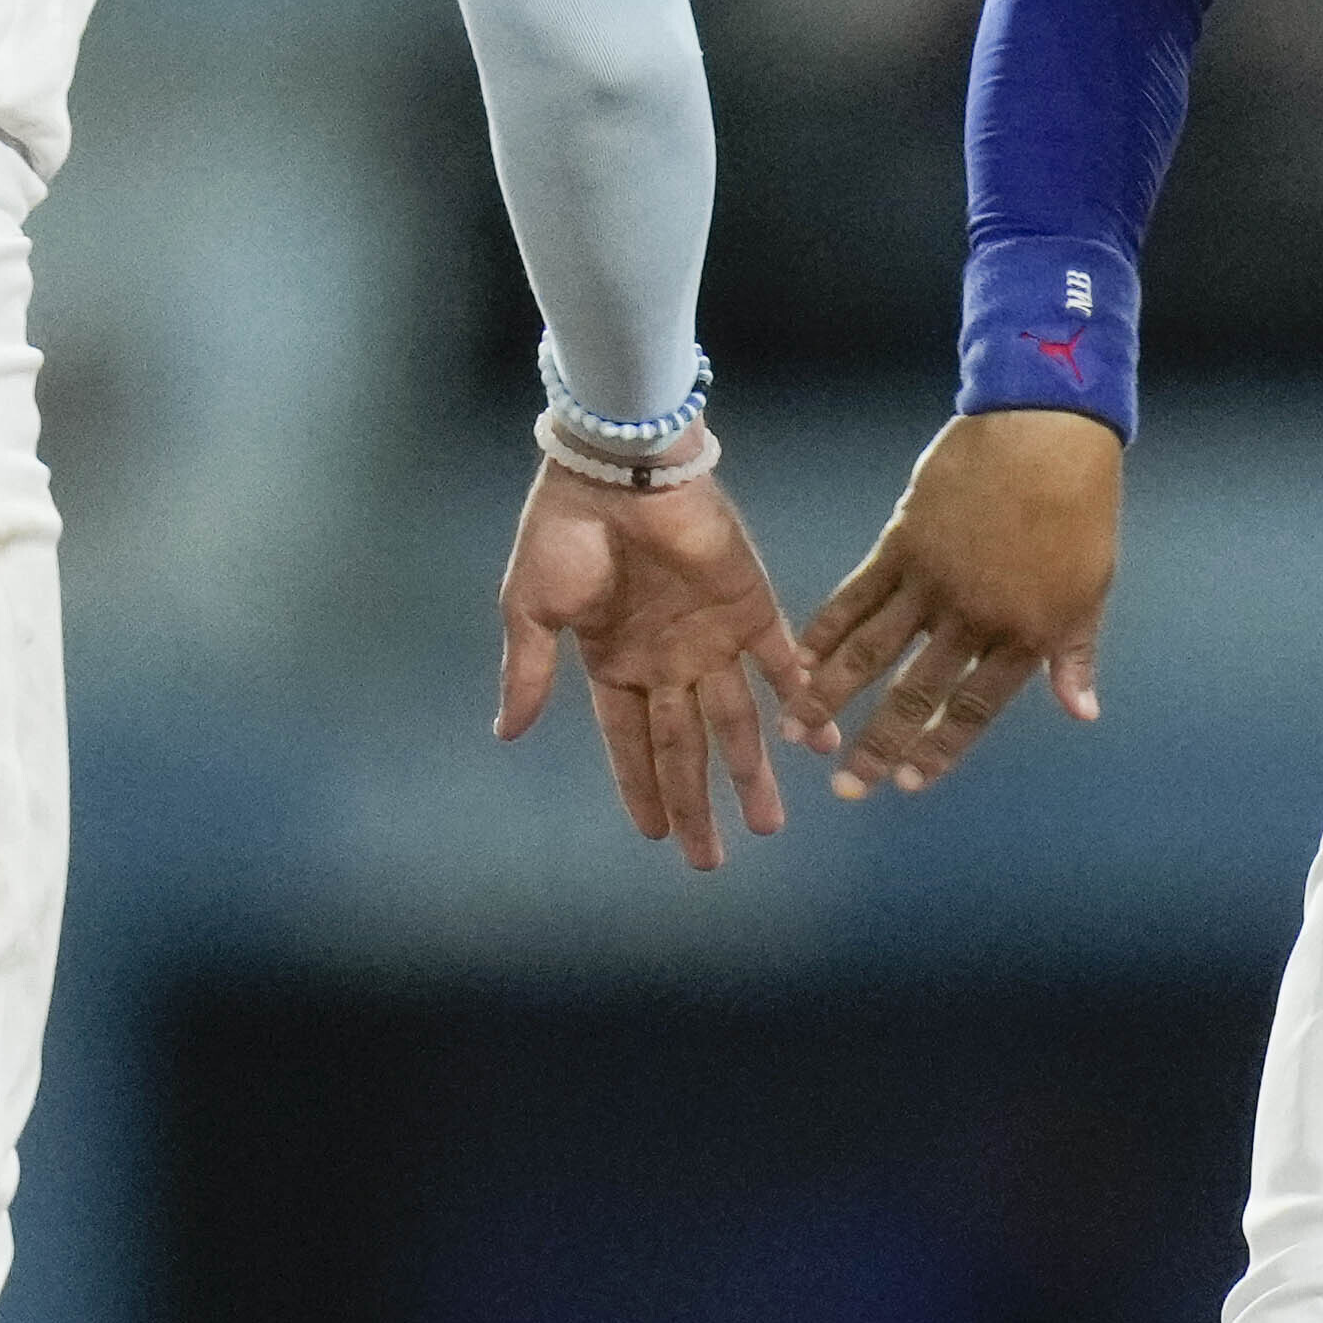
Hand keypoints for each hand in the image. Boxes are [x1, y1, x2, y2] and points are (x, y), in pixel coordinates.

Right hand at [496, 464, 820, 872]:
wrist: (618, 463)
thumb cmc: (565, 530)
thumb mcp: (530, 606)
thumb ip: (527, 672)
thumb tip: (506, 734)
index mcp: (613, 662)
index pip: (630, 743)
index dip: (641, 788)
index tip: (655, 836)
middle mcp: (667, 659)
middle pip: (687, 747)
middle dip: (698, 803)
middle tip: (712, 860)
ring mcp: (712, 636)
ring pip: (738, 720)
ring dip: (753, 770)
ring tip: (768, 824)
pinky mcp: (753, 606)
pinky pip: (781, 663)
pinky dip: (800, 700)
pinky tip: (816, 742)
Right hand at [797, 408, 1123, 799]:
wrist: (1046, 433)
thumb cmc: (1080, 509)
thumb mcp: (1090, 590)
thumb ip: (1074, 655)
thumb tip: (1081, 713)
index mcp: (1022, 636)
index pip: (973, 707)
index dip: (939, 748)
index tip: (909, 784)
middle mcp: (970, 618)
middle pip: (913, 693)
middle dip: (878, 745)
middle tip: (848, 789)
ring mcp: (930, 582)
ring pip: (871, 652)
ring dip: (830, 695)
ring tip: (797, 732)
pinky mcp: (901, 544)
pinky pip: (855, 596)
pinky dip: (826, 630)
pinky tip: (800, 659)